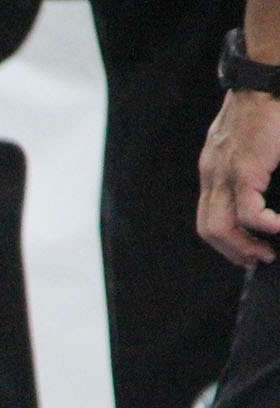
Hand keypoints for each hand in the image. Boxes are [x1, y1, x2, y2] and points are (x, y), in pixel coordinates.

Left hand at [197, 89, 279, 265]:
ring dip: (243, 246)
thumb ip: (258, 164)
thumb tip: (267, 181)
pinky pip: (248, 212)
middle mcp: (213, 172)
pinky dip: (263, 226)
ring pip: (221, 226)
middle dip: (232, 250)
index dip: (224, 237)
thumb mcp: (255, 138)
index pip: (208, 212)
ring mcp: (225, 171)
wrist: (267, 74)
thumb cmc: (270, 103)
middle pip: (208, 227)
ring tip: (266, 253)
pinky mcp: (245, 168)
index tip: (245, 247)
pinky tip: (279, 229)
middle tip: (256, 259)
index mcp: (215, 165)